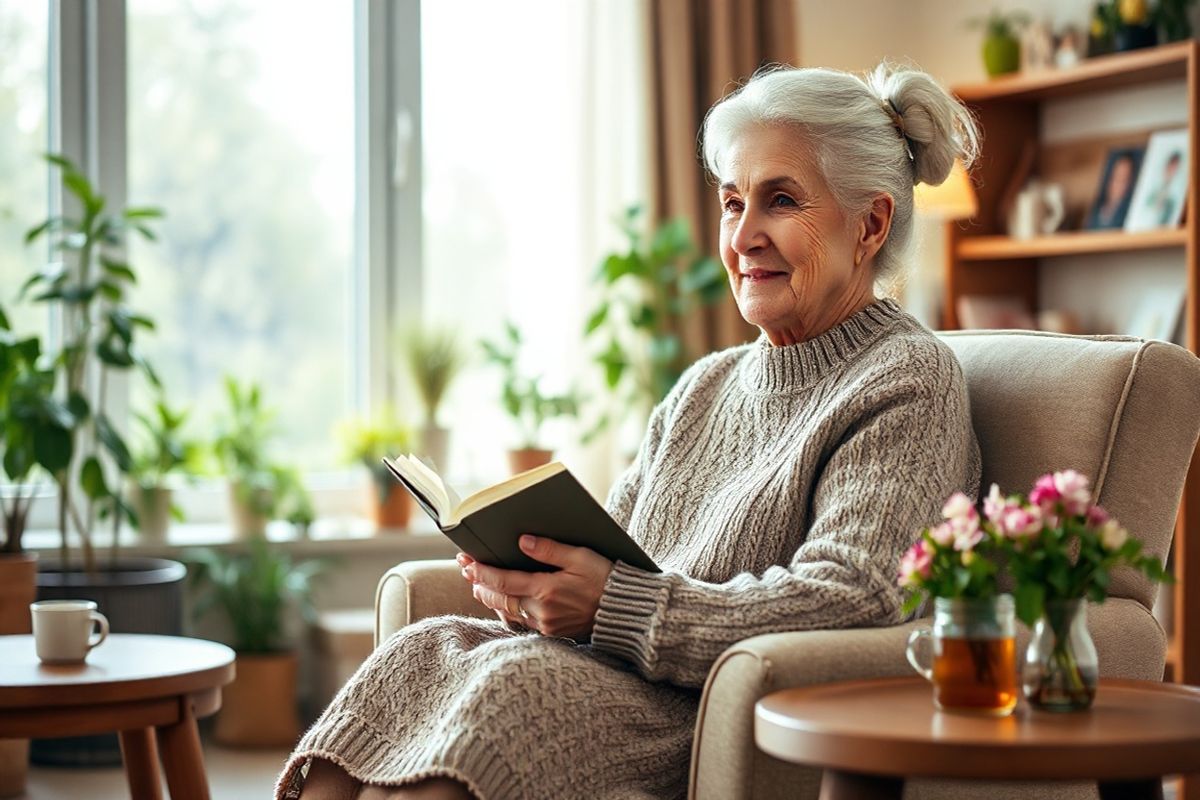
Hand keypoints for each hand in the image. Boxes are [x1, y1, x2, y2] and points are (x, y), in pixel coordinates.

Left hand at [456, 535, 613, 639]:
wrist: (626, 612)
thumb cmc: (606, 579)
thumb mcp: (581, 557)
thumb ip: (550, 550)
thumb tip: (522, 541)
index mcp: (546, 590)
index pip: (503, 580)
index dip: (481, 571)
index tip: (466, 562)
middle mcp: (542, 611)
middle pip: (500, 598)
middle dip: (480, 584)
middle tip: (466, 571)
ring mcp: (546, 625)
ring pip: (508, 612)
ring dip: (492, 598)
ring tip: (479, 586)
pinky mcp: (553, 633)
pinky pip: (522, 622)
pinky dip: (508, 610)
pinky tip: (504, 602)